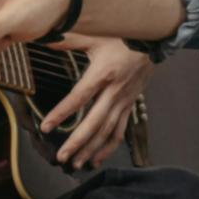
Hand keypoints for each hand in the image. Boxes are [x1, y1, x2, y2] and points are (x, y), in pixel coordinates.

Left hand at [40, 34, 151, 169]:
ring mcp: (124, 101)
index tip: (46, 127)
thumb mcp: (95, 35)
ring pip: (108, 131)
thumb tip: (45, 37)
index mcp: (103, 74)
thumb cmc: (122, 36)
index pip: (79, 98)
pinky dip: (108, 147)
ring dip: (92, 150)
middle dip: (77, 142)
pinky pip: (120, 131)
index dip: (62, 113)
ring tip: (76, 164)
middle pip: (94, 122)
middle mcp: (114, 91)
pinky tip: (96, 160)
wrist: (154, 40)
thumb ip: (69, 39)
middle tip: (61, 157)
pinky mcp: (130, 105)